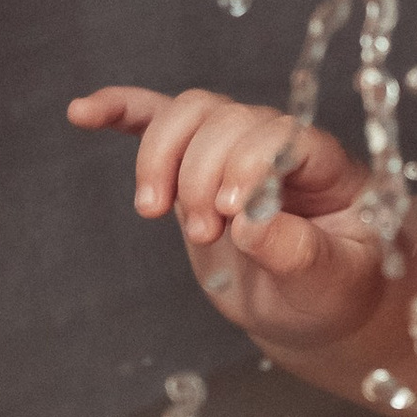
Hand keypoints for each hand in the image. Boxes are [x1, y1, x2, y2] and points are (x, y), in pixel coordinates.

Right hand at [69, 83, 383, 354]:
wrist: (310, 303)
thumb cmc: (332, 289)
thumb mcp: (331, 282)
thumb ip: (300, 253)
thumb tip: (252, 224)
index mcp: (327, 165)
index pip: (283, 134)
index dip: (250, 162)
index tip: (233, 214)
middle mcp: (279, 143)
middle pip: (229, 120)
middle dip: (202, 175)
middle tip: (205, 236)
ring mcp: (234, 149)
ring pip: (190, 114)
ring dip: (160, 156)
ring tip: (152, 209)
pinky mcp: (195, 165)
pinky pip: (159, 121)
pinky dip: (121, 112)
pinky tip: (84, 113)